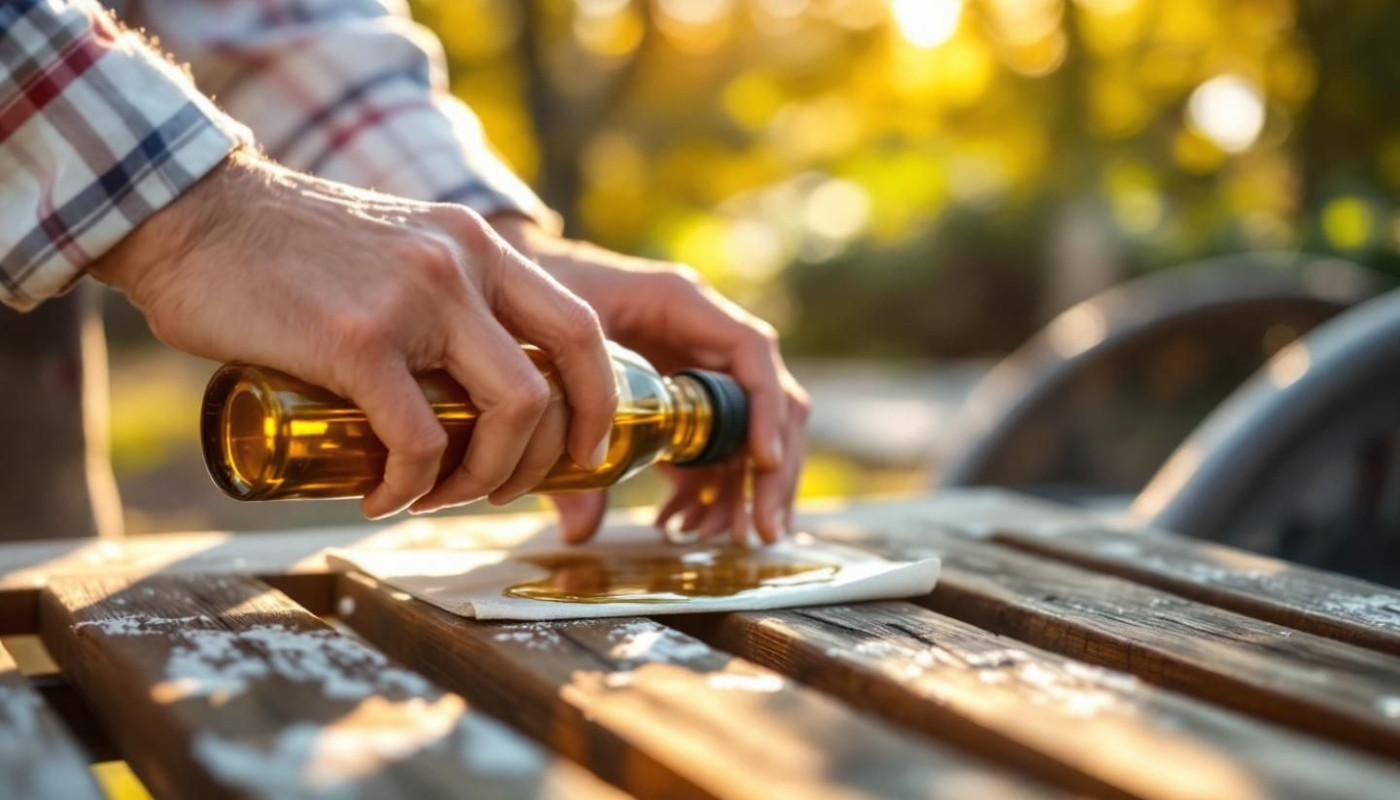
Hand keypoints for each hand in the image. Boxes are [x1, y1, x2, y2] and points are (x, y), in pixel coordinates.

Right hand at [90, 151, 617, 519]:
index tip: (579, 452)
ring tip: (435, 498)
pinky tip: (380, 498)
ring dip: (484, 479)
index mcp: (477, 247)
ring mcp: (414, 300)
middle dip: (545, 459)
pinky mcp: (356, 340)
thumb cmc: (282, 249)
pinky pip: (418, 440)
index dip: (596, 402)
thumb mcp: (394, 251)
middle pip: (558, 381)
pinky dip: (410, 488)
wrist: (188, 212)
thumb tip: (460, 393)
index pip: (580, 328)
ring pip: (510, 413)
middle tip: (499, 491)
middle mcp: (461, 265)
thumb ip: (437, 299)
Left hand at [492, 216, 808, 545]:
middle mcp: (701, 333)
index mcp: (681, 302)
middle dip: (772, 469)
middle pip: (766, 400)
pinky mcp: (676, 398)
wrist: (505, 283)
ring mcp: (693, 367)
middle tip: (762, 531)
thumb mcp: (549, 348)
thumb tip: (580, 529)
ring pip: (746, 431)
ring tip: (720, 540)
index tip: (765, 462)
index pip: (751, 350)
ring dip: (744, 489)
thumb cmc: (531, 291)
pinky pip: (709, 446)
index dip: (763, 407)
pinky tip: (679, 524)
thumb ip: (566, 425)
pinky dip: (706, 488)